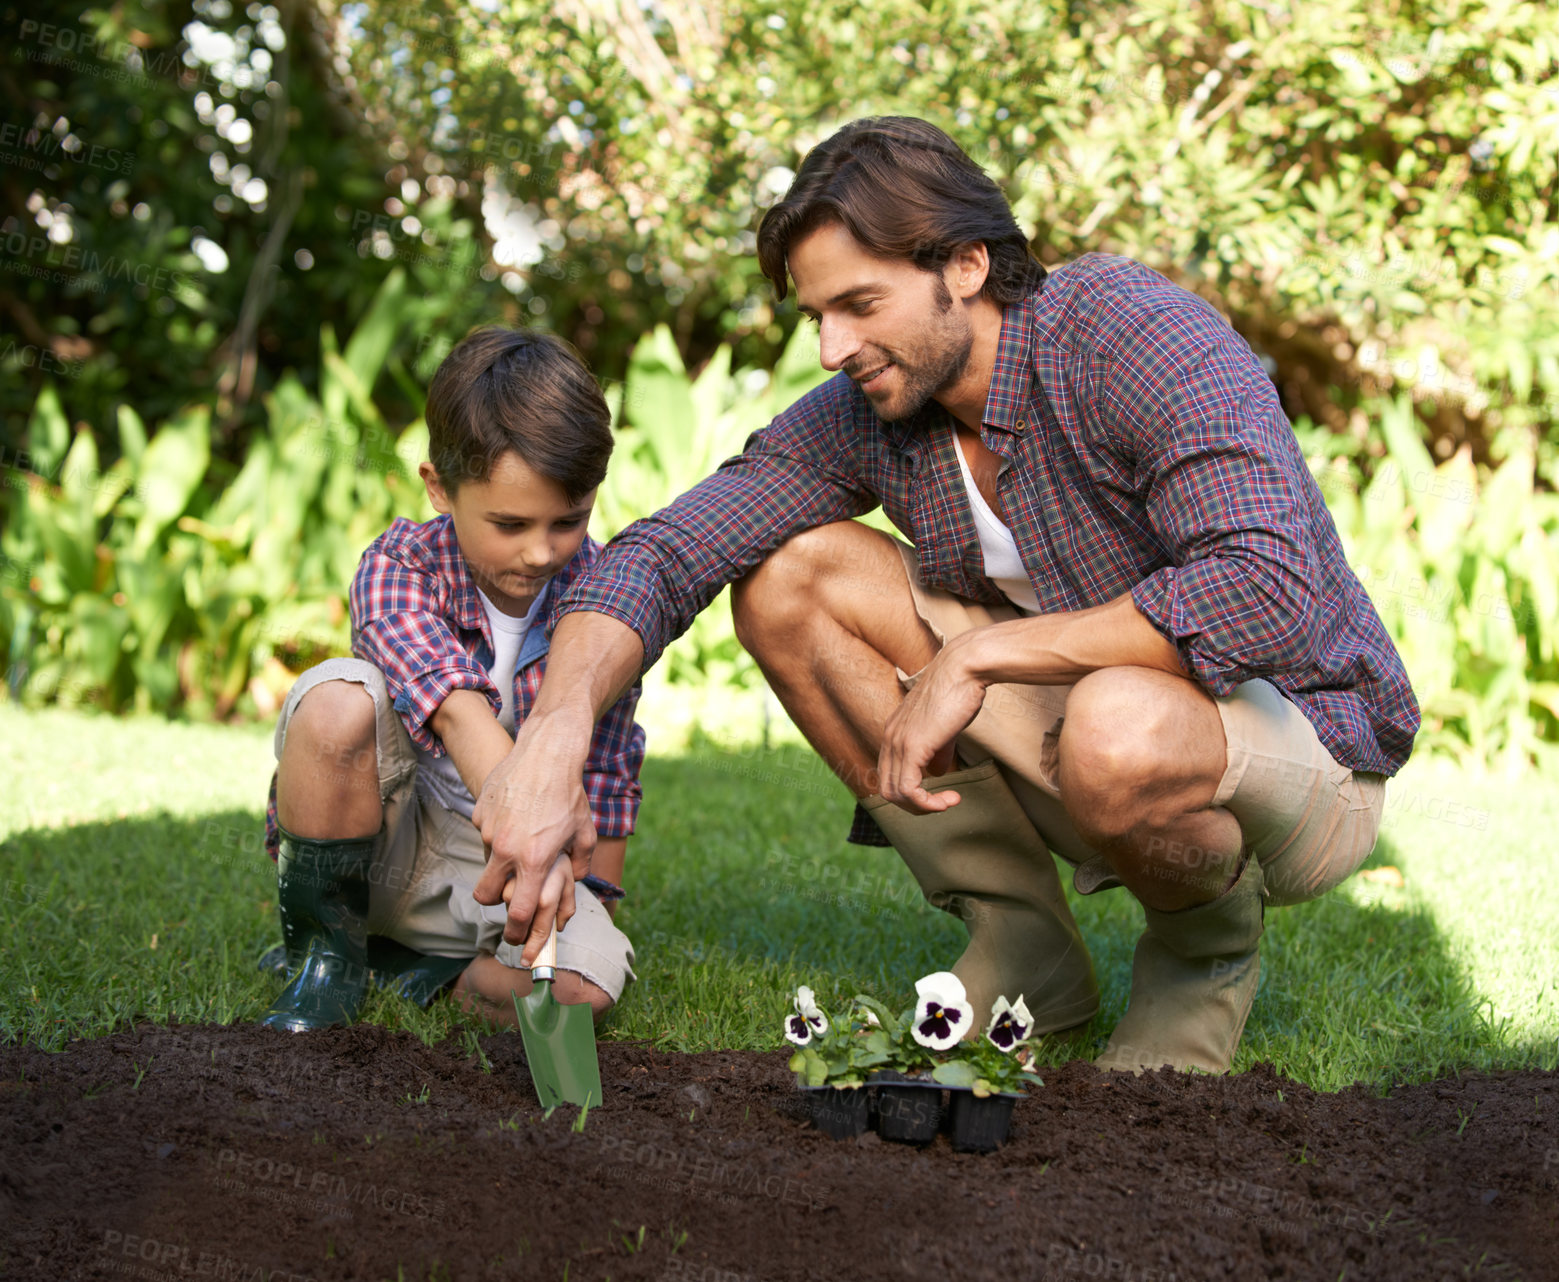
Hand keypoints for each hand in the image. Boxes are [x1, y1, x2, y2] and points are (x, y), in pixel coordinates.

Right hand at [471, 725, 594, 964]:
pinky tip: (514, 812)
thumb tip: (575, 879)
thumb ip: (580, 864)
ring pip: (488, 859)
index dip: (517, 930)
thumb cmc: (569, 793)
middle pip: (486, 895)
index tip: (517, 937)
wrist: (548, 752)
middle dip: (493, 901)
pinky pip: (485, 831)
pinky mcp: (479, 811)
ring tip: (521, 836)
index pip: (518, 910)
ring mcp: (489, 830)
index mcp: (534, 859)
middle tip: (505, 896)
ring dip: (500, 858)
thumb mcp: (585, 832)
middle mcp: (506, 848)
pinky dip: (497, 830)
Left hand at [877, 633, 987, 812]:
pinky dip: (927, 803)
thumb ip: (937, 751)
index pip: (889, 774)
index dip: (911, 791)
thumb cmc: (959, 692)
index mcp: (894, 732)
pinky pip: (909, 789)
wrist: (964, 668)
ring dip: (922, 807)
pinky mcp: (912, 746)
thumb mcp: (945, 727)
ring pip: (894, 793)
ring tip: (948, 802)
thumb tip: (936, 773)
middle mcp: (890, 738)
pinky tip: (949, 799)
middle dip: (914, 805)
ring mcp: (898, 742)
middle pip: (886, 788)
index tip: (938, 793)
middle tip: (942, 804)